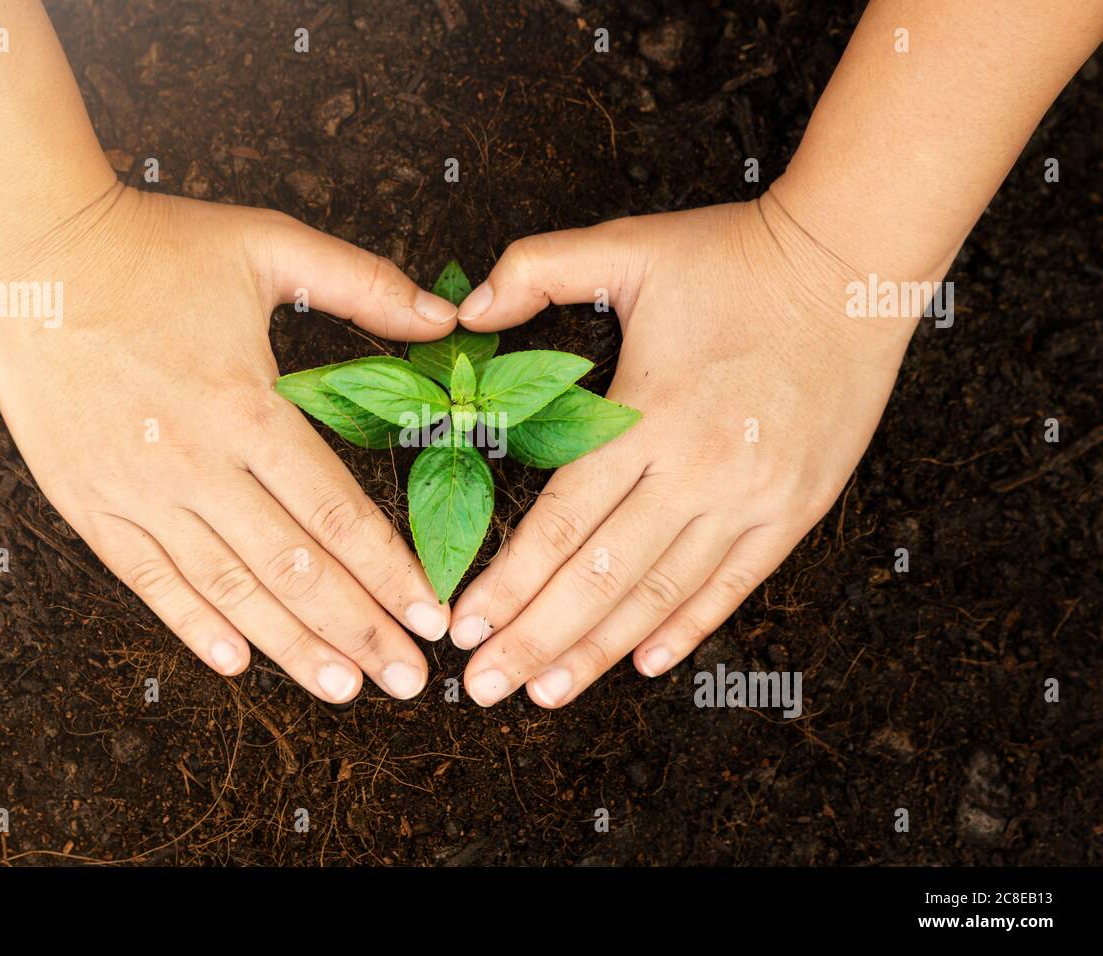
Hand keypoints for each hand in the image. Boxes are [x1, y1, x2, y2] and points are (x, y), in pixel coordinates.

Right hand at [0, 186, 458, 701]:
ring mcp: (136, 489)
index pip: (335, 513)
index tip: (433, 616)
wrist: (35, 250)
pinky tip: (236, 661)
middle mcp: (196, 462)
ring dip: (289, 644)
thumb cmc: (158, 246)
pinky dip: (192, 623)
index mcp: (247, 406)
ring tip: (342, 687)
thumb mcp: (271, 246)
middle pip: (292, 567)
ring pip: (226, 586)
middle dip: (358, 629)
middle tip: (407, 679)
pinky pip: (145, 578)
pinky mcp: (86, 500)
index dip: (390, 572)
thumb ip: (365, 286)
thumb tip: (449, 320)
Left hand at [447, 194, 924, 706]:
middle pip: (599, 577)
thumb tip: (463, 310)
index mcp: (647, 414)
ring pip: (660, 595)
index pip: (560, 522)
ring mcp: (751, 498)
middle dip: (534, 640)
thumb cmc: (734, 256)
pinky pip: (733, 586)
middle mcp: (697, 470)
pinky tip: (643, 663)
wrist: (852, 263)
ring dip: (598, 651)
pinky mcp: (794, 509)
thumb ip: (534, 270)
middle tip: (484, 688)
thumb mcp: (625, 246)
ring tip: (546, 693)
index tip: (464, 625)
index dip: (508, 583)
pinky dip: (686, 628)